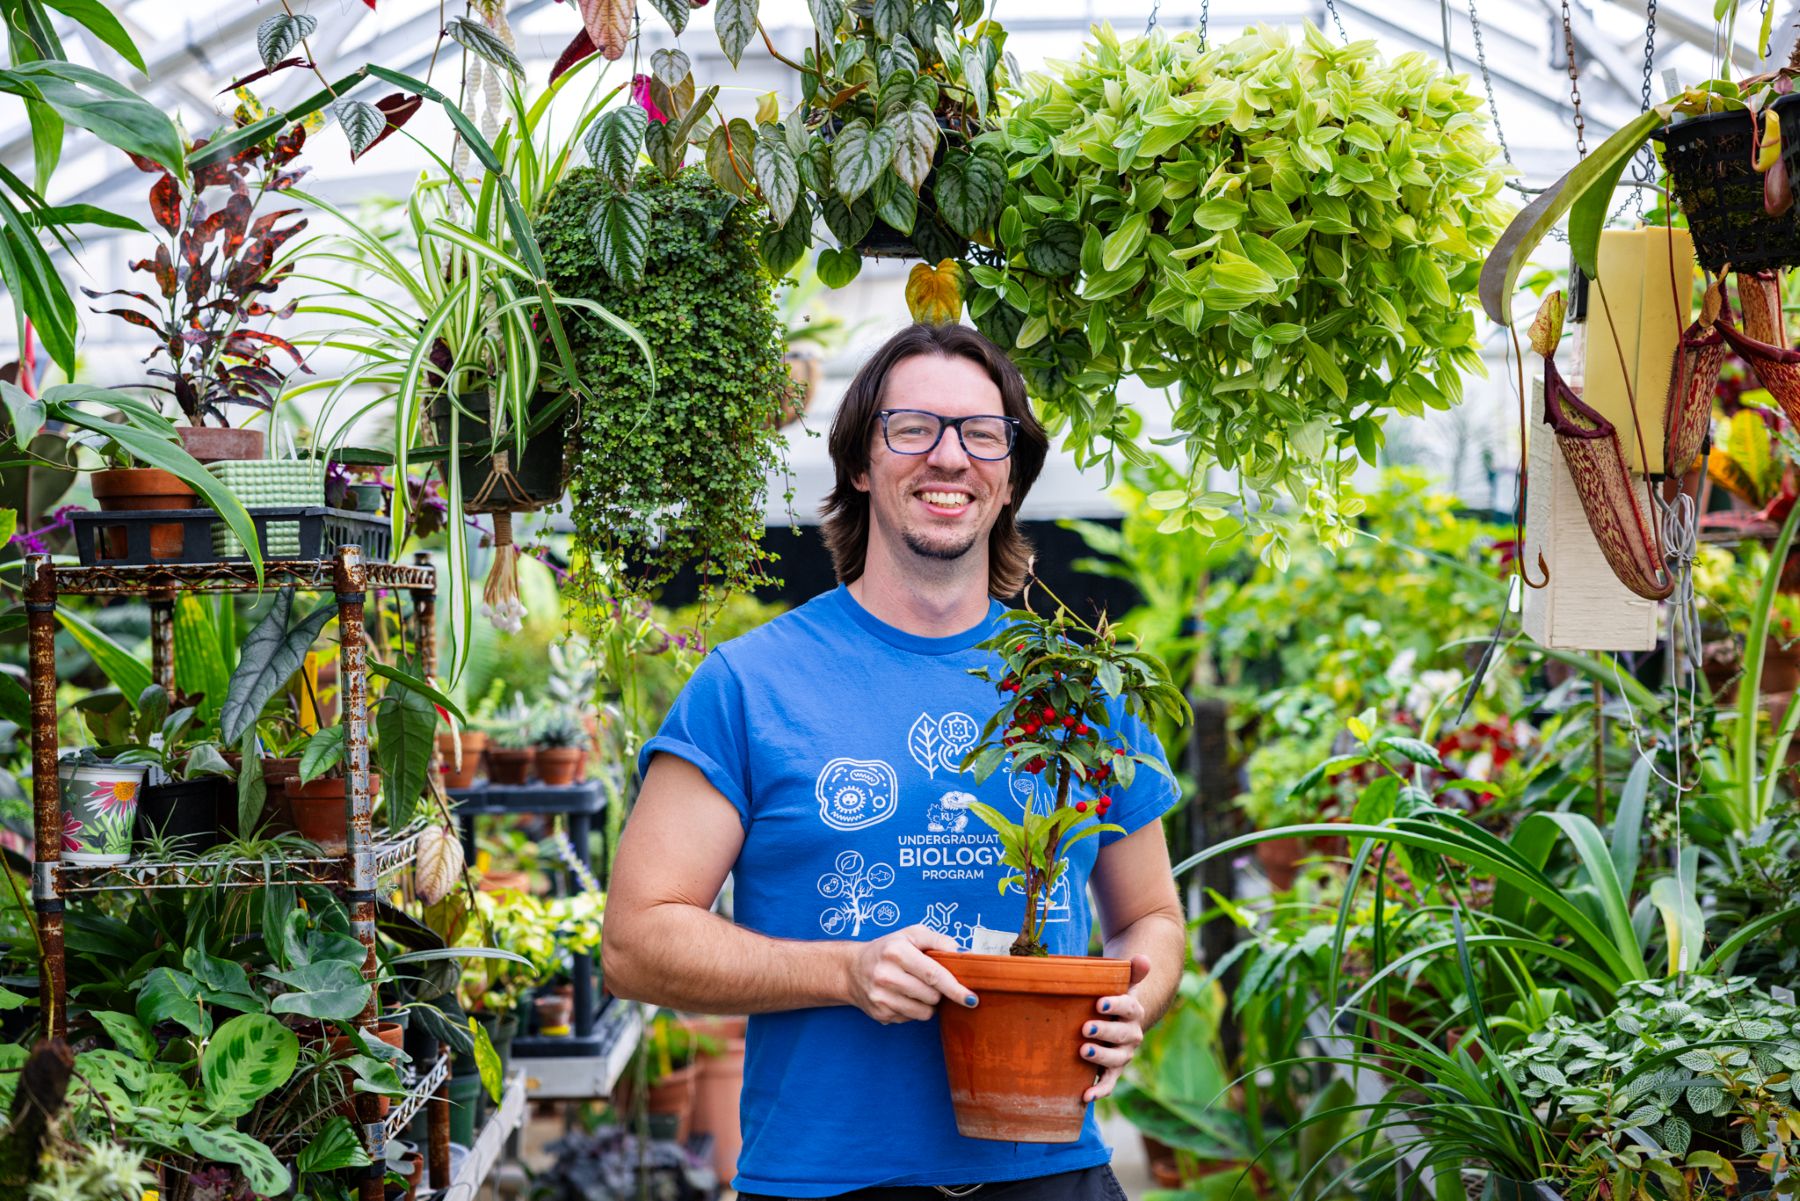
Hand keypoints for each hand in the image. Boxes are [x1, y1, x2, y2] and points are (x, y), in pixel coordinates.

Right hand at [843, 925, 973, 1024]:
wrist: (852, 969)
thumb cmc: (889, 949)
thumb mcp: (912, 934)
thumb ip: (939, 940)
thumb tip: (963, 956)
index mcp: (896, 951)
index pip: (933, 974)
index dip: (955, 988)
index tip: (972, 998)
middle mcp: (885, 975)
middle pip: (932, 995)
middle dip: (940, 992)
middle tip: (930, 982)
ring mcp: (881, 997)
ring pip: (924, 1012)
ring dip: (928, 1003)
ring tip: (915, 988)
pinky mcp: (880, 1014)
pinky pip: (911, 1019)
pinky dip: (914, 1010)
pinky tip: (902, 997)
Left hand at [1080, 954, 1152, 1101]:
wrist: (1119, 1018)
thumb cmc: (1113, 996)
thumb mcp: (1121, 982)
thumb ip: (1131, 972)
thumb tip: (1143, 959)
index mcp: (1133, 1010)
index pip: (1129, 1007)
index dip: (1116, 1005)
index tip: (1099, 1003)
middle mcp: (1131, 1033)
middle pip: (1122, 1034)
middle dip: (1105, 1032)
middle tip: (1085, 1028)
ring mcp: (1123, 1053)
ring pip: (1117, 1058)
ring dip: (1101, 1057)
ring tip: (1083, 1050)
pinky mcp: (1112, 1069)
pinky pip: (1109, 1081)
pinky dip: (1100, 1090)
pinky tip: (1085, 1096)